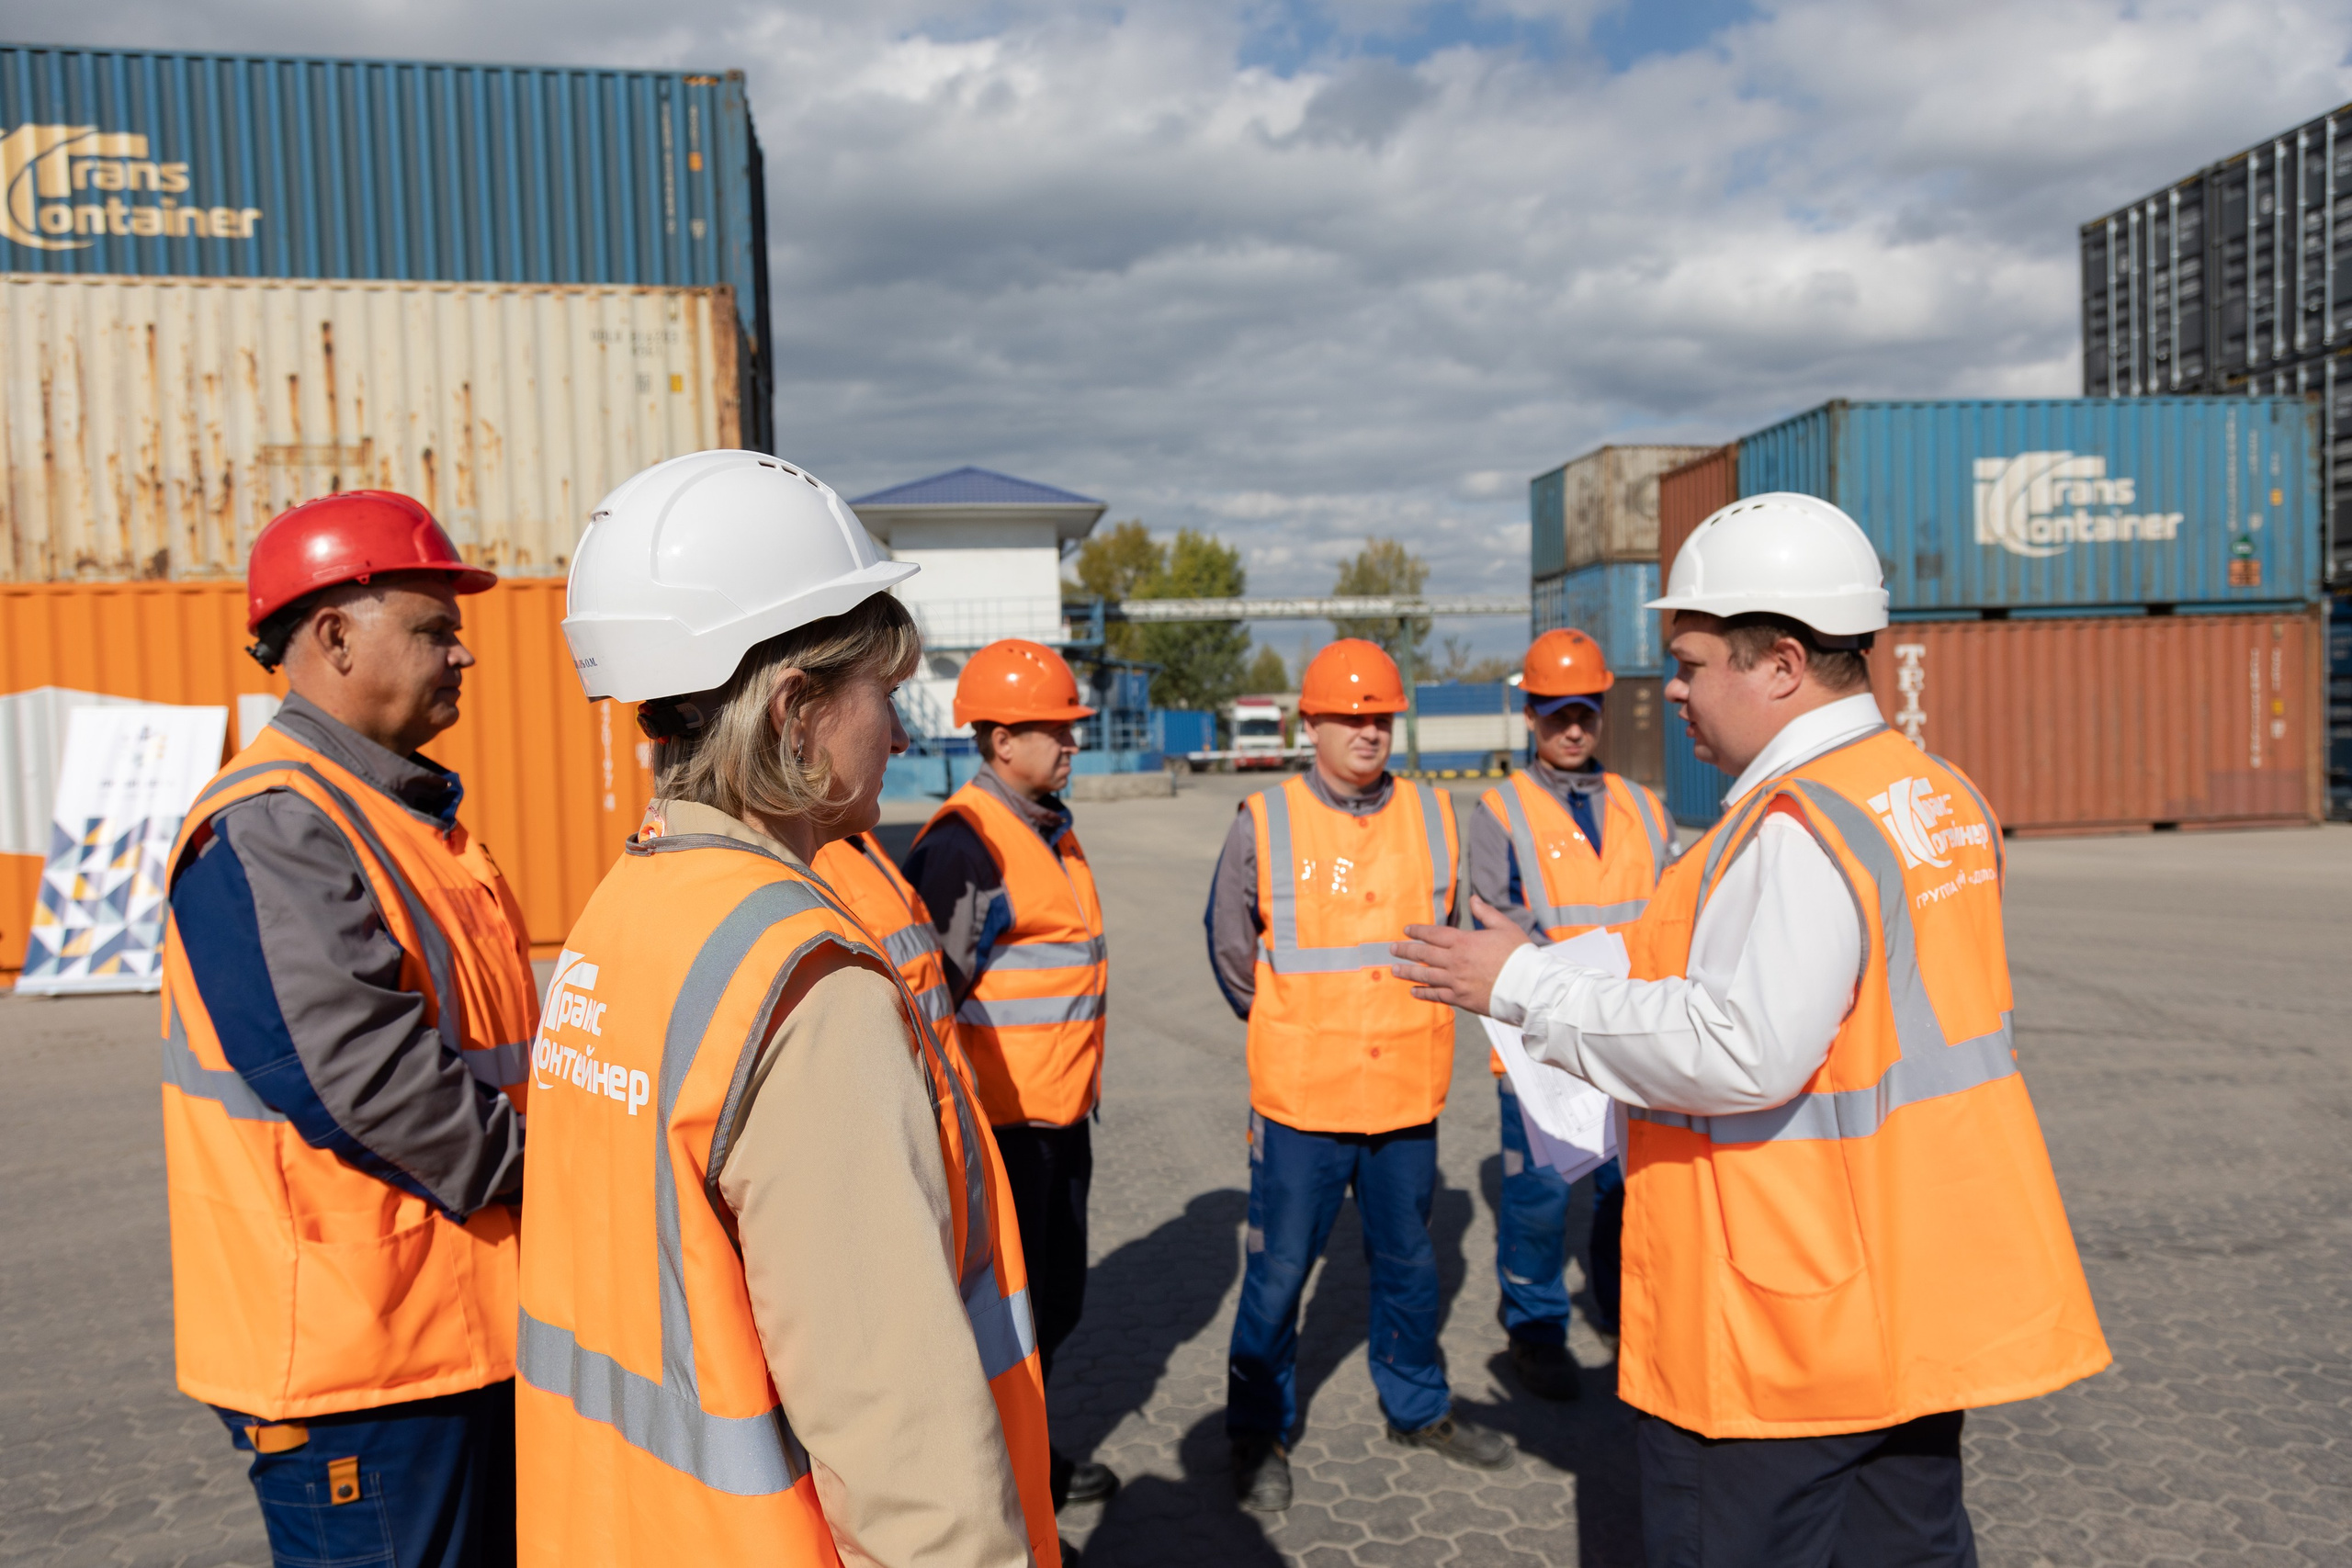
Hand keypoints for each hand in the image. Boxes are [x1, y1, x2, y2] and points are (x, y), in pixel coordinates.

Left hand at [1390, 896, 1532, 1015]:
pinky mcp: (1461, 999)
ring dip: (1408, 972)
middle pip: (1423, 954)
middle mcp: (1455, 961)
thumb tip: (1473, 899)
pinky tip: (1413, 990)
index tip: (1406, 931)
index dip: (1418, 932)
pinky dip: (1423, 992)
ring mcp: (1456, 981)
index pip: (1434, 935)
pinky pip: (1436, 995)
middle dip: (1406, 951)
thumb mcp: (1504, 927)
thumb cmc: (1519, 955)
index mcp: (1464, 941)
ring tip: (1394, 970)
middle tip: (1392, 950)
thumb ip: (1486, 913)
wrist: (1528, 987)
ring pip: (1425, 975)